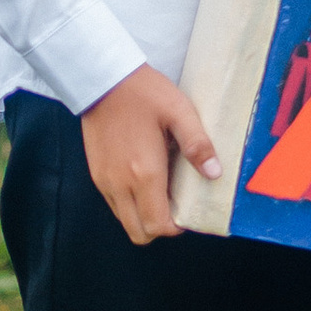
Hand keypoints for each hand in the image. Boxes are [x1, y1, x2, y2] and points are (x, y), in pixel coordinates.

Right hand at [81, 64, 218, 246]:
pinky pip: (114, 204)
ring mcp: (104, 181)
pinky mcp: (96, 173)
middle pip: (139, 232)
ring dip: (144, 215)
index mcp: (143, 173)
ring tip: (162, 190)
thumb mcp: (179, 112)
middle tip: (177, 205)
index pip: (157, 225)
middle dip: (160, 227)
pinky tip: (144, 179)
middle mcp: (120, 184)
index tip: (189, 211)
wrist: (103, 79)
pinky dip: (131, 203)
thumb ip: (198, 144)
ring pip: (125, 220)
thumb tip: (214, 173)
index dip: (176, 227)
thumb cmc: (144, 93)